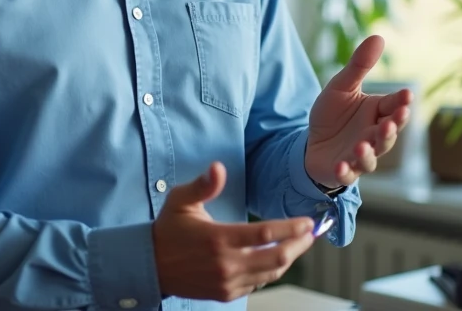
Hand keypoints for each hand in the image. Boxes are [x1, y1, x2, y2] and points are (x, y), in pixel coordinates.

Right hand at [152, 162, 314, 301]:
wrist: (151, 265)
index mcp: (218, 239)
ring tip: (300, 244)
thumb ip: (203, 185)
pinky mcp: (226, 293)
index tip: (307, 222)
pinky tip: (276, 258)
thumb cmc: (168, 230)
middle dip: (299, 245)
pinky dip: (271, 271)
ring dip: (290, 258)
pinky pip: (258, 283)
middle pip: (276, 258)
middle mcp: (226, 264)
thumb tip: (218, 168)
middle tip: (311, 233)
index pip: (265, 235)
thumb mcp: (181, 201)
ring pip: (271, 273)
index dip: (291, 228)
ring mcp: (227, 282)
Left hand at [305, 35, 412, 187]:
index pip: (393, 107)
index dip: (400, 103)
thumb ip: (359, 65)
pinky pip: (348, 174)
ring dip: (369, 153)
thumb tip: (379, 36)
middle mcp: (374, 136)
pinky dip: (346, 171)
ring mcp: (360, 155)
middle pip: (388, 135)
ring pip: (371, 157)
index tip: (406, 96)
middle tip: (392, 121)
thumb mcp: (341, 86)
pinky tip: (341, 166)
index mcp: (377, 113)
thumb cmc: (333, 114)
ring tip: (363, 145)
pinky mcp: (344, 170)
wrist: (312, 141)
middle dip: (391, 129)